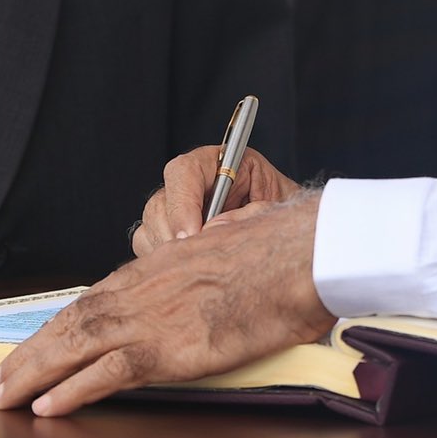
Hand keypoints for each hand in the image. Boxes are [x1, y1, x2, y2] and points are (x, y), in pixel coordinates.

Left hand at [0, 189, 332, 416]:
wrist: (302, 253)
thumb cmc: (278, 251)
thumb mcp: (227, 253)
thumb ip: (201, 274)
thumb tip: (200, 286)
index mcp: (157, 268)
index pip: (93, 300)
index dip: (59, 326)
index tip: (34, 345)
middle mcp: (144, 288)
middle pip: (71, 321)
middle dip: (28, 353)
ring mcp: (153, 316)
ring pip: (74, 345)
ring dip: (32, 372)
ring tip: (0, 395)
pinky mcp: (170, 346)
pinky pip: (108, 372)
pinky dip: (71, 390)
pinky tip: (46, 407)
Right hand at [131, 144, 302, 256]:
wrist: (288, 239)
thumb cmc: (287, 215)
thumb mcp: (281, 207)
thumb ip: (255, 212)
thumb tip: (217, 229)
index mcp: (220, 164)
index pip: (184, 171)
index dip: (183, 202)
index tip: (191, 235)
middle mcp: (192, 185)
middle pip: (160, 203)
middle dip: (174, 237)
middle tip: (197, 261)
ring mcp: (175, 210)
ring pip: (150, 228)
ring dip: (168, 253)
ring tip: (200, 269)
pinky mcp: (166, 236)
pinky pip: (148, 250)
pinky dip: (163, 265)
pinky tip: (191, 273)